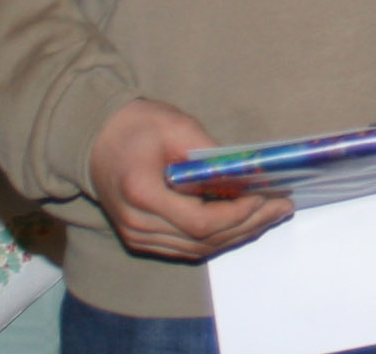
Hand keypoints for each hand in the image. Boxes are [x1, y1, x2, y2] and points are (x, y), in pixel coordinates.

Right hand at [86, 98, 290, 260]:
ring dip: (238, 235)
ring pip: (197, 249)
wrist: (93, 138)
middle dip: (248, 225)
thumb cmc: (135, 126)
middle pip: (203, 241)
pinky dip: (218, 238)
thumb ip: (210, 153)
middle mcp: (137, 223)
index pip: (201, 221)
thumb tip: (248, 173)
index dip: (238, 214)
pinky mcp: (141, 238)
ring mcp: (137, 235)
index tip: (265, 196)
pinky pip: (186, 247)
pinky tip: (244, 223)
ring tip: (272, 215)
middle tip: (283, 207)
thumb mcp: (176, 126)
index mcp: (143, 194)